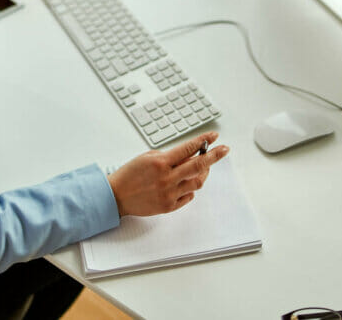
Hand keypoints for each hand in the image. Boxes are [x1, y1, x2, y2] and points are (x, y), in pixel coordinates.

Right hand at [107, 132, 228, 217]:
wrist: (117, 195)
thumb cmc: (130, 173)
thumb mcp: (148, 157)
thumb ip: (170, 156)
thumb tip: (191, 154)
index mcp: (161, 162)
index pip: (188, 148)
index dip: (203, 141)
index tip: (214, 136)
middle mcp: (167, 178)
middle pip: (199, 166)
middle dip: (214, 156)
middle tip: (224, 149)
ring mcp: (169, 194)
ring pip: (197, 183)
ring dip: (203, 174)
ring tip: (202, 168)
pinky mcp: (169, 206)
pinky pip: (188, 196)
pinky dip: (190, 188)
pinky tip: (185, 183)